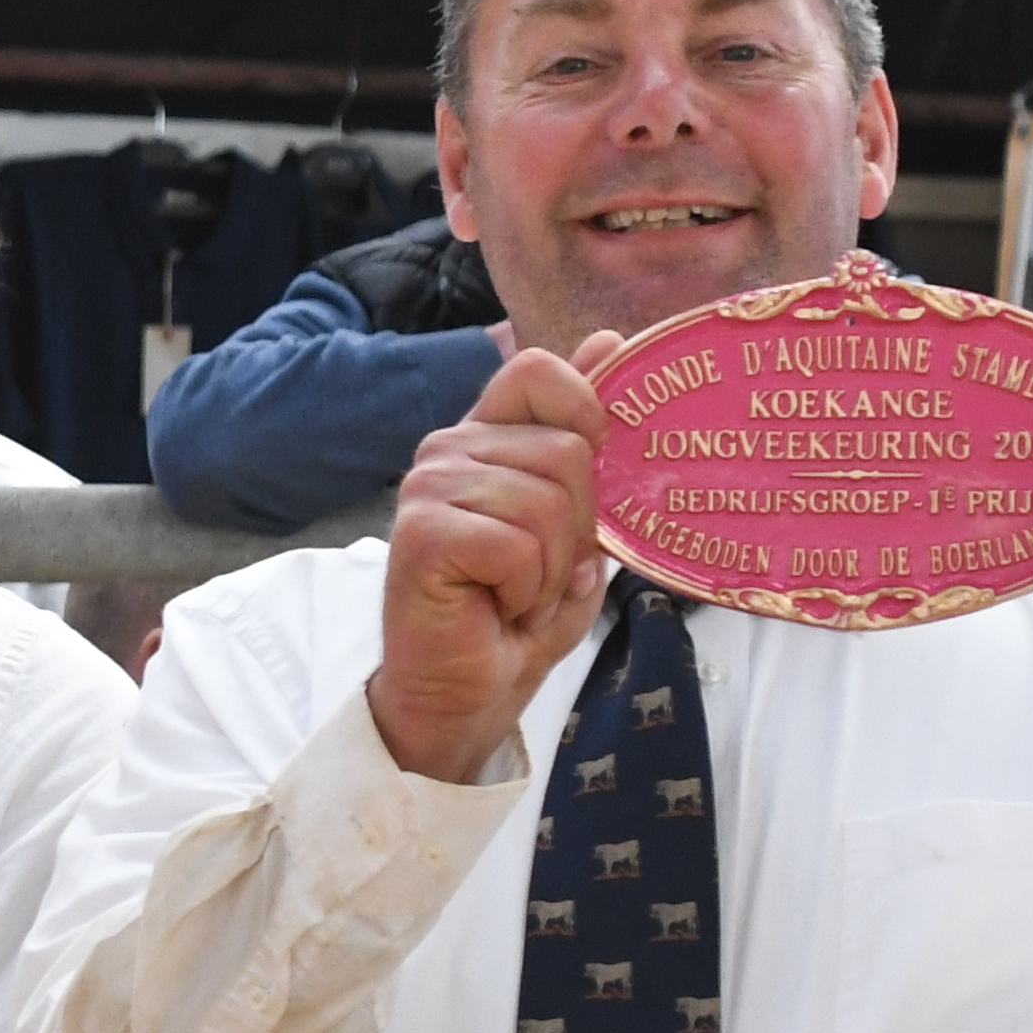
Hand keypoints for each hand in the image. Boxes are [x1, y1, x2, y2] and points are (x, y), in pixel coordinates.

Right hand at [368, 335, 629, 781]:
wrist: (466, 694)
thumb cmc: (518, 613)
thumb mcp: (573, 521)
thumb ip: (587, 439)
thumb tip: (610, 338)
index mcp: (484, 435)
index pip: (538, 370)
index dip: (583, 412)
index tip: (588, 471)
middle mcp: (449, 449)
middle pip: (566, 449)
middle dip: (577, 526)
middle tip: (539, 570)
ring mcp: (429, 487)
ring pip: (547, 502)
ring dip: (551, 568)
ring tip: (515, 592)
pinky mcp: (421, 533)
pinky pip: (516, 545)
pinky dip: (524, 589)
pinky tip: (493, 606)